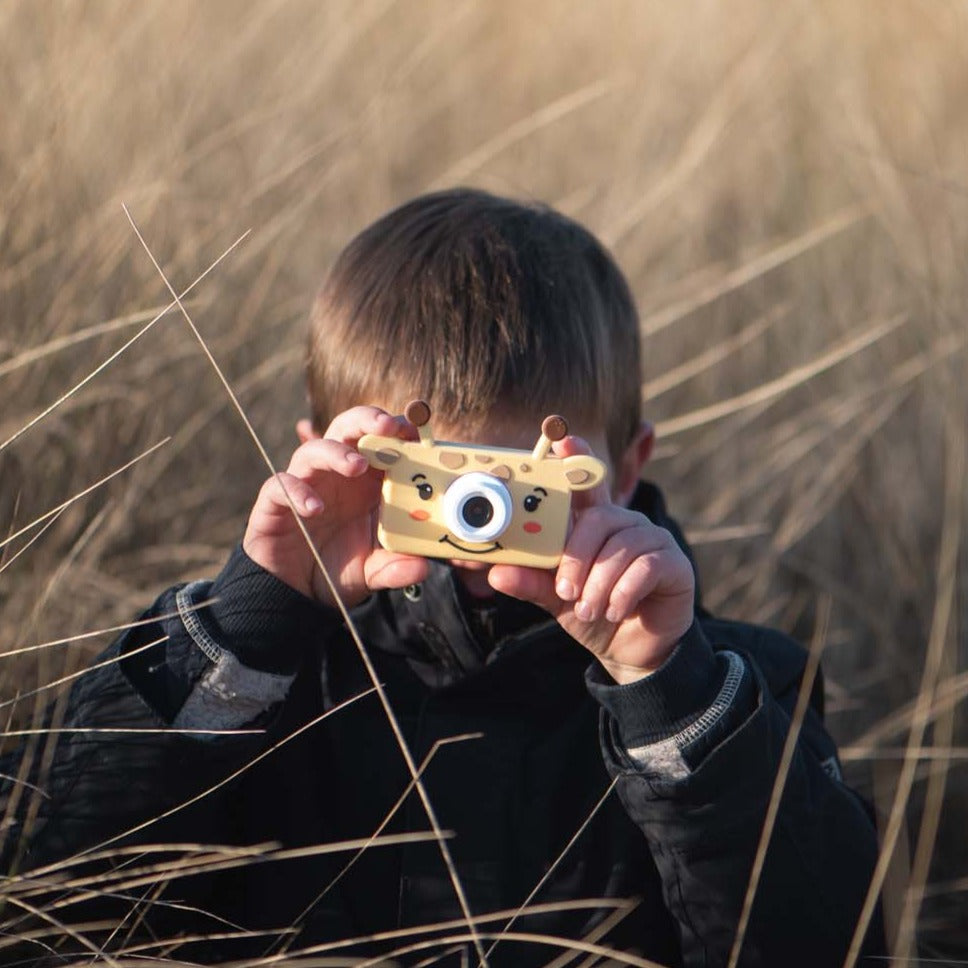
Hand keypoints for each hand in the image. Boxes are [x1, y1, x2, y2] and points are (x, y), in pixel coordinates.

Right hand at [242, 406, 428, 608]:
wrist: (294, 591)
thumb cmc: (338, 567)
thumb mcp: (374, 570)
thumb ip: (396, 566)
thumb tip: (421, 569)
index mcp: (366, 481)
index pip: (380, 440)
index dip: (397, 429)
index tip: (415, 429)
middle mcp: (335, 475)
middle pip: (347, 429)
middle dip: (367, 420)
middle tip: (388, 426)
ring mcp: (305, 484)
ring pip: (313, 450)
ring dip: (336, 452)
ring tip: (357, 465)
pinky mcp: (275, 502)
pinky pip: (281, 486)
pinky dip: (298, 492)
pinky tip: (315, 508)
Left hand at [487, 435, 694, 683]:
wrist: (630, 651)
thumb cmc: (591, 612)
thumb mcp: (555, 598)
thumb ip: (531, 581)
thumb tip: (495, 572)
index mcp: (595, 524)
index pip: (585, 484)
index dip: (576, 458)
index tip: (562, 439)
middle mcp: (625, 523)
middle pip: (599, 518)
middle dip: (577, 556)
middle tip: (565, 591)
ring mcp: (653, 539)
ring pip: (621, 546)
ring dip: (599, 583)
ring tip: (589, 611)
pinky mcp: (675, 563)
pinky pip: (647, 566)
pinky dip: (624, 591)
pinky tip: (614, 611)